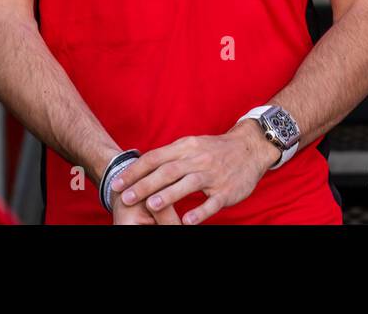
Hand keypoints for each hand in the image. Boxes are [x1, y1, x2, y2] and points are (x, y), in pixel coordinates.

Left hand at [110, 121, 279, 224]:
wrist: (251, 148)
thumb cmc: (215, 149)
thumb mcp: (191, 145)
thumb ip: (169, 156)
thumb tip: (140, 167)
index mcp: (186, 147)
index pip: (155, 158)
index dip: (135, 171)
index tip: (116, 183)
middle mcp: (198, 159)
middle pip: (167, 171)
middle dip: (144, 184)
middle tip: (125, 197)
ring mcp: (213, 175)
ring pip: (188, 184)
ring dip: (168, 195)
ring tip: (150, 206)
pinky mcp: (227, 190)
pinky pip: (212, 202)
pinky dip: (200, 211)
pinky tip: (187, 222)